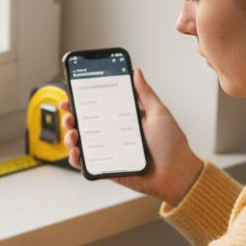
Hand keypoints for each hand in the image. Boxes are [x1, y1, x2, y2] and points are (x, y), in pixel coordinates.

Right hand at [62, 69, 203, 205]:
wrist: (176, 173)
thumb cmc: (172, 145)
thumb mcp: (159, 113)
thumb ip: (145, 93)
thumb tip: (136, 72)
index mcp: (124, 120)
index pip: (98, 107)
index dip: (82, 101)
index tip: (72, 95)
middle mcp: (114, 134)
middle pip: (85, 124)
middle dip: (71, 117)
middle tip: (68, 114)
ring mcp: (109, 152)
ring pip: (82, 143)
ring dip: (70, 137)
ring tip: (73, 134)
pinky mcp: (108, 168)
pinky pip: (87, 164)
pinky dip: (76, 159)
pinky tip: (76, 152)